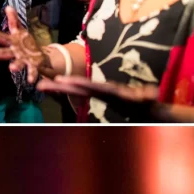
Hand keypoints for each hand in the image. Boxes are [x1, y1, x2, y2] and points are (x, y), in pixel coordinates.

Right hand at [0, 6, 52, 83]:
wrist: (37, 56)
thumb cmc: (24, 43)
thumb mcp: (19, 30)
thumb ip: (14, 20)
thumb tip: (8, 7)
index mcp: (12, 42)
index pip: (2, 38)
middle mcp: (14, 52)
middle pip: (5, 53)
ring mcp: (22, 59)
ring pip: (17, 63)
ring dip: (14, 65)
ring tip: (11, 68)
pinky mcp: (31, 66)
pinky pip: (31, 71)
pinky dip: (31, 75)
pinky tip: (30, 81)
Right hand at [36, 76, 157, 118]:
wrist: (153, 112)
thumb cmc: (151, 109)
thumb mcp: (149, 104)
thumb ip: (147, 99)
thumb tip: (150, 93)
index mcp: (113, 92)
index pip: (92, 87)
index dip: (76, 84)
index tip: (61, 81)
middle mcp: (105, 92)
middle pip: (80, 87)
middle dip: (61, 86)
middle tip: (41, 84)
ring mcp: (103, 96)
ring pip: (78, 91)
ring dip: (60, 89)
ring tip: (42, 87)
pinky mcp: (101, 100)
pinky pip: (81, 96)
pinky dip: (68, 94)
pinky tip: (55, 92)